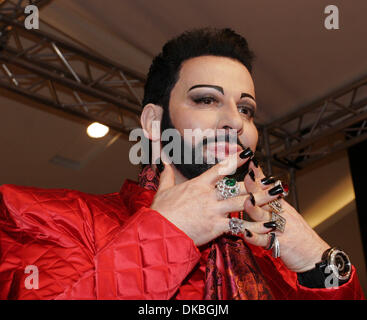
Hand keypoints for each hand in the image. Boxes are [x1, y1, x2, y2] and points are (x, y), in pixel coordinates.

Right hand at [150, 151, 283, 246]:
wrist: (159, 232)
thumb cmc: (161, 211)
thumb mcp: (163, 190)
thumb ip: (167, 175)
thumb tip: (164, 161)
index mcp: (198, 184)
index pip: (220, 169)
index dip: (236, 160)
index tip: (249, 154)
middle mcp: (210, 196)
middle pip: (238, 187)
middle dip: (258, 184)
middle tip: (275, 181)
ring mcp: (214, 211)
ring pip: (243, 204)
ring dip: (263, 201)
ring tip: (278, 199)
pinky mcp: (216, 228)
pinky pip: (239, 226)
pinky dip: (255, 227)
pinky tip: (268, 227)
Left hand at [242, 161, 329, 272]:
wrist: (315, 256)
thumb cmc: (298, 235)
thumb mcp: (287, 214)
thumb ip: (272, 202)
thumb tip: (260, 188)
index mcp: (281, 207)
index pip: (268, 188)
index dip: (259, 176)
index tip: (251, 162)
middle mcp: (280, 215)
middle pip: (266, 199)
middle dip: (256, 187)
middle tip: (247, 175)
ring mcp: (280, 229)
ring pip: (265, 218)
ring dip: (255, 209)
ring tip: (248, 201)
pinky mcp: (279, 245)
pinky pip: (265, 241)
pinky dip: (255, 238)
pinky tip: (246, 234)